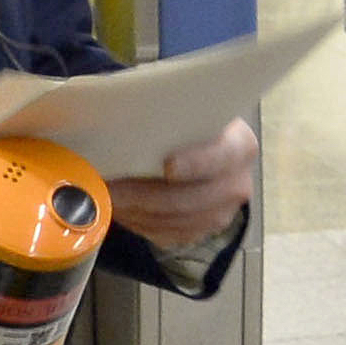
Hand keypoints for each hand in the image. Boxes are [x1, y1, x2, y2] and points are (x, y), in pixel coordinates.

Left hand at [109, 120, 255, 248]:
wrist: (204, 151)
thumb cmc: (190, 126)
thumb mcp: (189, 110)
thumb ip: (169, 111)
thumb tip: (122, 109)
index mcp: (240, 146)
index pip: (222, 158)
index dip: (196, 164)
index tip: (168, 166)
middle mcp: (236, 184)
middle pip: (189, 199)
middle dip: (143, 195)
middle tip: (109, 186)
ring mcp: (220, 214)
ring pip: (173, 222)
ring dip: (134, 211)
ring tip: (105, 196)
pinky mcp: (200, 233)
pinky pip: (165, 235)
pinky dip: (138, 222)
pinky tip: (120, 207)